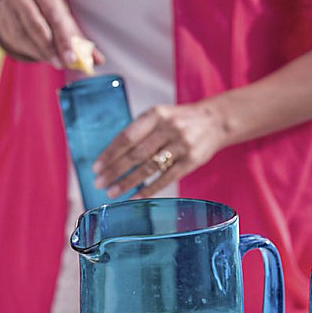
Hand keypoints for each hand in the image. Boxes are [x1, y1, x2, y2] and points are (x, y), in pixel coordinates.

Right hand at [0, 0, 103, 68]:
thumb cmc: (46, 12)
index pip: (54, 14)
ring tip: (57, 63)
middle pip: (37, 24)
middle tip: (65, 64)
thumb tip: (99, 61)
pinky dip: (33, 52)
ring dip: (43, 53)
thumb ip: (80, 40)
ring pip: (26, 35)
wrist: (14, 5)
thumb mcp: (63, 19)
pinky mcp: (2, 23)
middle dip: (53, 47)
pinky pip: (18, 42)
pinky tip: (44, 57)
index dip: (64, 37)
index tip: (73, 58)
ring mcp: (9, 8)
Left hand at [93, 100, 229, 197]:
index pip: (127, 136)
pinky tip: (135, 198)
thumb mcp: (160, 116)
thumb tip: (112, 156)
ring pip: (149, 167)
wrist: (215, 121)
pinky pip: (166, 178)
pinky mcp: (191, 161)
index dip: (110, 153)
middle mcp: (168, 128)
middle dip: (115, 170)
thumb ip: (140, 131)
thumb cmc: (180, 120)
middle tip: (99, 183)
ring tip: (112, 193)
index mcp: (155, 114)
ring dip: (128, 182)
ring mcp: (181, 145)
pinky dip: (149, 190)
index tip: (96, 167)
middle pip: (136, 154)